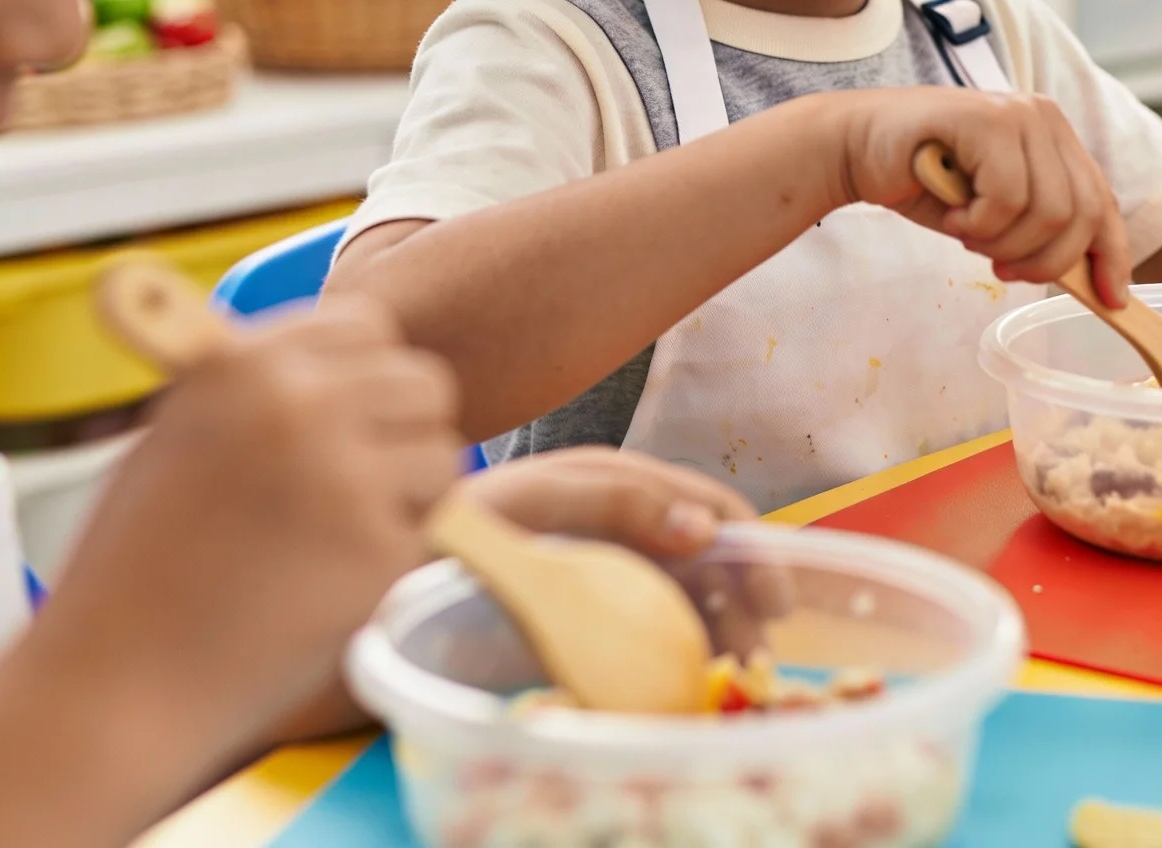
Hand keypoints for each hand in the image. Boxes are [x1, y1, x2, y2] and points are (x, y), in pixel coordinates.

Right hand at [27, 301, 460, 762]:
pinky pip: (427, 532)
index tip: (346, 413)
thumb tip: (337, 364)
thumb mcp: (176, 437)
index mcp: (245, 365)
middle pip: (424, 382)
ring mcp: (347, 479)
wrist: (113, 684)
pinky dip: (393, 557)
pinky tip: (329, 584)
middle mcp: (303, 407)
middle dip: (401, 429)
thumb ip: (258, 391)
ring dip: (410, 493)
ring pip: (441, 455)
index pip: (368, 327)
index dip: (364, 373)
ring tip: (342, 536)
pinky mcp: (378, 554)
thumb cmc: (133, 567)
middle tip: (362, 480)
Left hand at [465, 449, 783, 651]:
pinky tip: (686, 680)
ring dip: (719, 633)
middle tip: (760, 658)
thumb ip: (613, 503)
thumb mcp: (531, 505)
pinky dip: (678, 653)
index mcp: (615, 482)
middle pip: (708, 558)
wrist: (385, 577)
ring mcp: (607, 567)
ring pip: (687, 598)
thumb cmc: (455, 531)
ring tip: (732, 677)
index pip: (708, 506)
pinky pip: (651, 629)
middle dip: (743, 602)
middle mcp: (622, 521)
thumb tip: (703, 528)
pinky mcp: (591, 610)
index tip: (776, 601)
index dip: (752, 549)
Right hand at [827, 89, 1131, 304]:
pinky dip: (978, 224)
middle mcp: (1044, 118)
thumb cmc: (924, 183)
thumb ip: (1039, 229)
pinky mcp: (987, 119)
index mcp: (1055, 137)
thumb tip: (1090, 278)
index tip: (1113, 301)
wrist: (855, 148)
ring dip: (1002, 244)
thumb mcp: (995, 213)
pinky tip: (952, 213)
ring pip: (1047, 211)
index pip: (1102, 201)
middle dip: (1043, 260)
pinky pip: (1007, 199)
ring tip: (966, 232)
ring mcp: (1018, 114)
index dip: (1111, 255)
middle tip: (999, 267)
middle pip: (1080, 214)